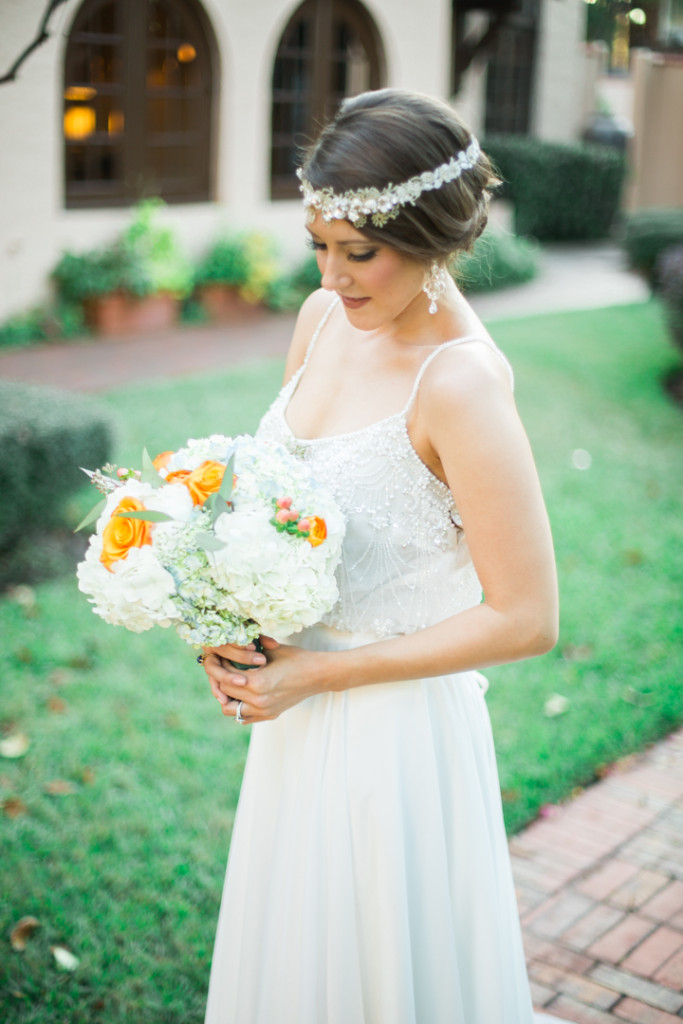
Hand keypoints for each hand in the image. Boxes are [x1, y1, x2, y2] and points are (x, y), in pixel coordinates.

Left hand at [202, 639, 323, 723]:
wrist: (318, 675)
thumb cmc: (296, 658)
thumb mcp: (271, 649)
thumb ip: (249, 648)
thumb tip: (231, 642)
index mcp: (257, 682)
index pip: (225, 678)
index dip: (222, 666)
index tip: (224, 658)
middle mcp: (258, 700)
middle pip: (225, 693)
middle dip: (222, 679)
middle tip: (225, 668)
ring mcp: (264, 711)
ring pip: (231, 710)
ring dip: (228, 697)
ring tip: (232, 683)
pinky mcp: (269, 715)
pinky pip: (244, 717)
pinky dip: (239, 707)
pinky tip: (243, 693)